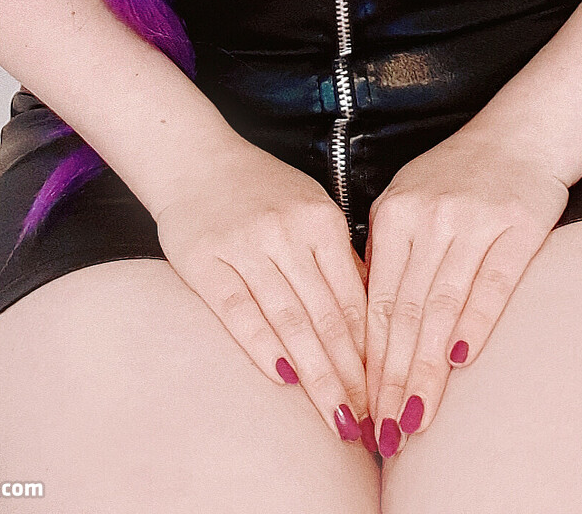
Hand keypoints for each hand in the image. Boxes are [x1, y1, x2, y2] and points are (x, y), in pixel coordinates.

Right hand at [153, 135, 373, 446]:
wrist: (193, 156)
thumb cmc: (260, 190)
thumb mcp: (310, 208)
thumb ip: (337, 258)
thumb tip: (375, 318)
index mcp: (321, 220)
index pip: (355, 299)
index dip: (374, 353)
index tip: (388, 394)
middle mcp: (287, 231)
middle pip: (327, 317)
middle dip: (352, 377)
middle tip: (371, 425)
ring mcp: (246, 245)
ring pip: (289, 319)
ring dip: (317, 375)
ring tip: (338, 418)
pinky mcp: (205, 259)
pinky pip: (238, 310)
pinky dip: (262, 346)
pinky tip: (282, 381)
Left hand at [363, 124, 568, 456]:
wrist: (521, 134)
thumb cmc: (456, 178)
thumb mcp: (407, 203)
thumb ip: (386, 256)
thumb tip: (360, 327)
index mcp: (395, 214)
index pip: (377, 300)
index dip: (368, 360)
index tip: (361, 407)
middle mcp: (430, 217)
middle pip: (406, 311)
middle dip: (392, 378)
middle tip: (385, 432)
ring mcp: (473, 221)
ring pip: (443, 306)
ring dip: (427, 369)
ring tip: (416, 417)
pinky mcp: (517, 225)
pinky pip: (493, 283)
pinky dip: (475, 323)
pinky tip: (460, 364)